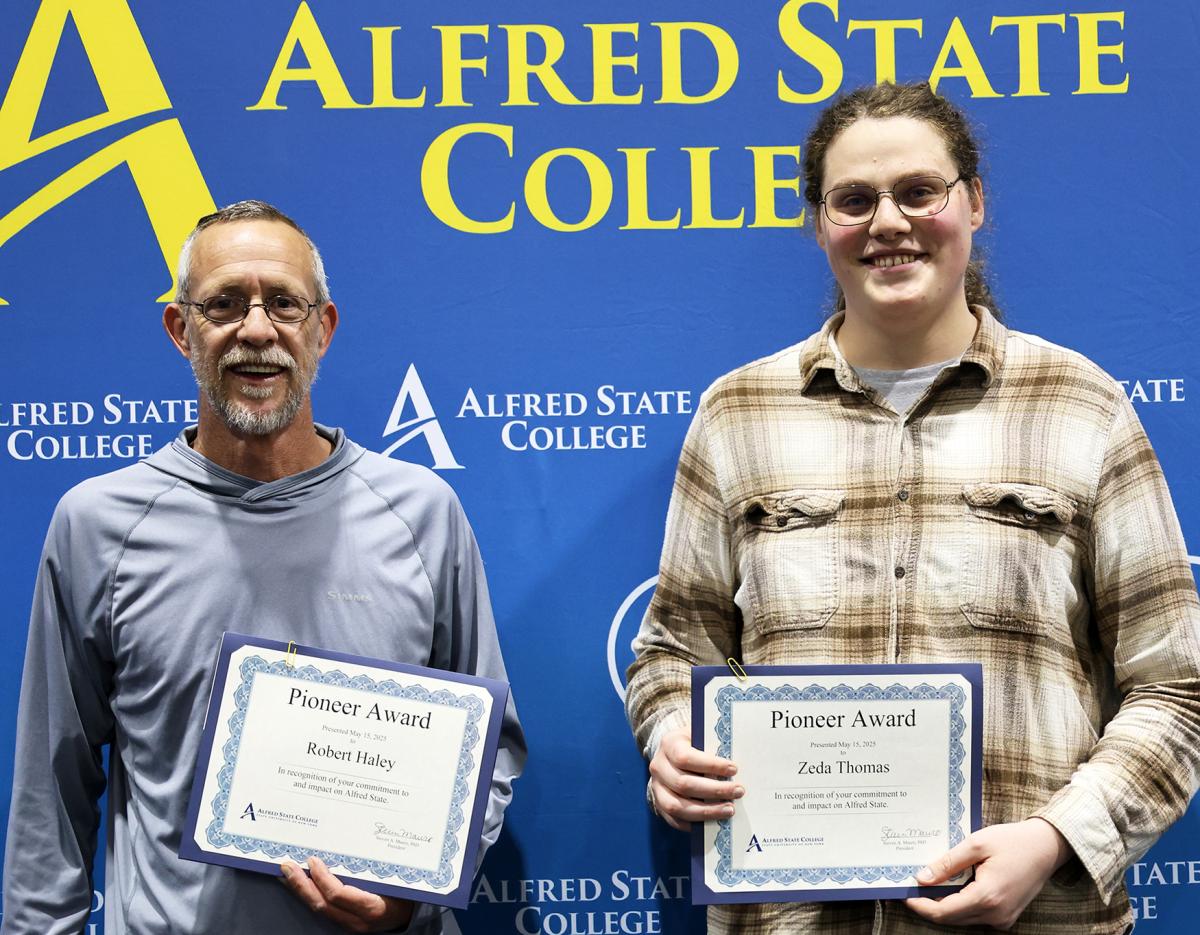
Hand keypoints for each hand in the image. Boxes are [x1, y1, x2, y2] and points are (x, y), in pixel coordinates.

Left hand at [281, 856, 414, 931]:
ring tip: (286, 874)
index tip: (313, 860)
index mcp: (372, 907)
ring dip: (300, 890)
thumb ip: (376, 868)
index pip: (338, 894)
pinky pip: (323, 910)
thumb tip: (353, 843)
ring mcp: (350, 925)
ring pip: (318, 909)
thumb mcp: (397, 879)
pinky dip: (309, 895)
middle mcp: (358, 920)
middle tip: (287, 866)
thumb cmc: (407, 892)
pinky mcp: (345, 923)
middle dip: (301, 884)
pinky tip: (300, 885)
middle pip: (322, 904)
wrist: (411, 916)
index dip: (322, 878)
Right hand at [648, 727, 742, 830]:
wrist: (673, 752)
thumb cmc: (695, 744)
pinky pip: (674, 820)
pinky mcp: (659, 804)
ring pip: (677, 806)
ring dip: (706, 811)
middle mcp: (658, 766)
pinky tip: (713, 821)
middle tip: (738, 791)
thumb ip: (713, 747)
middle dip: (714, 790)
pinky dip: (695, 823)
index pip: (686, 757)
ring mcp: (656, 787)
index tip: (734, 769)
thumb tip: (735, 768)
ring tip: (729, 809)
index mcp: (669, 744)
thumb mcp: (701, 736)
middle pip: (684, 784)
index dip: (710, 765)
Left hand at [905, 818, 1072, 930]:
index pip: (943, 912)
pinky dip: (960, 905)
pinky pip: (976, 916)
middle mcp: (996, 914)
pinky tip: (952, 886)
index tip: (904, 893)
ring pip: (963, 919)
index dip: (920, 905)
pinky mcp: (1006, 917)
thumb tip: (922, 877)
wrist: (1046, 847)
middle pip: (951, 918)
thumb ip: (948, 863)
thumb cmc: (1012, 841)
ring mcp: (1003, 919)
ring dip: (944, 905)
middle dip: (929, 904)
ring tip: (929, 884)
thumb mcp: (976, 844)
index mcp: (987, 896)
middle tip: (912, 886)